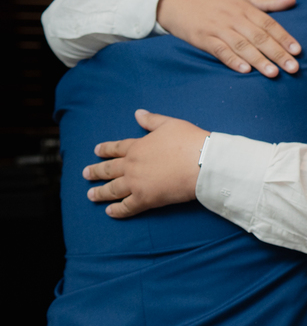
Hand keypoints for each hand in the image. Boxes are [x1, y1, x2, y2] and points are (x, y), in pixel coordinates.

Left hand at [83, 109, 208, 217]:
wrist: (202, 163)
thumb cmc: (190, 142)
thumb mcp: (170, 124)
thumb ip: (152, 120)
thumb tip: (138, 113)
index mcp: (137, 146)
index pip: (116, 148)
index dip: (105, 150)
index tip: (96, 151)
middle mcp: (132, 165)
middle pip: (108, 169)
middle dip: (96, 171)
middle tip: (86, 174)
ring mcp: (136, 183)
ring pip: (112, 189)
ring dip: (100, 192)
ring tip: (91, 195)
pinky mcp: (146, 199)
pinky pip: (127, 207)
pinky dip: (117, 210)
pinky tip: (109, 212)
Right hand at [156, 0, 300, 77]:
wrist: (179, 3)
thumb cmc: (217, 2)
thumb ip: (268, 2)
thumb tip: (292, 0)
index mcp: (245, 8)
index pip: (269, 23)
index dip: (284, 37)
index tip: (298, 51)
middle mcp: (233, 17)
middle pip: (259, 37)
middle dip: (277, 53)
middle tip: (293, 68)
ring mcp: (218, 28)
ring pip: (241, 45)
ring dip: (258, 60)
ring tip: (273, 73)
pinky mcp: (204, 39)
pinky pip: (220, 51)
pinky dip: (232, 60)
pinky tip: (244, 70)